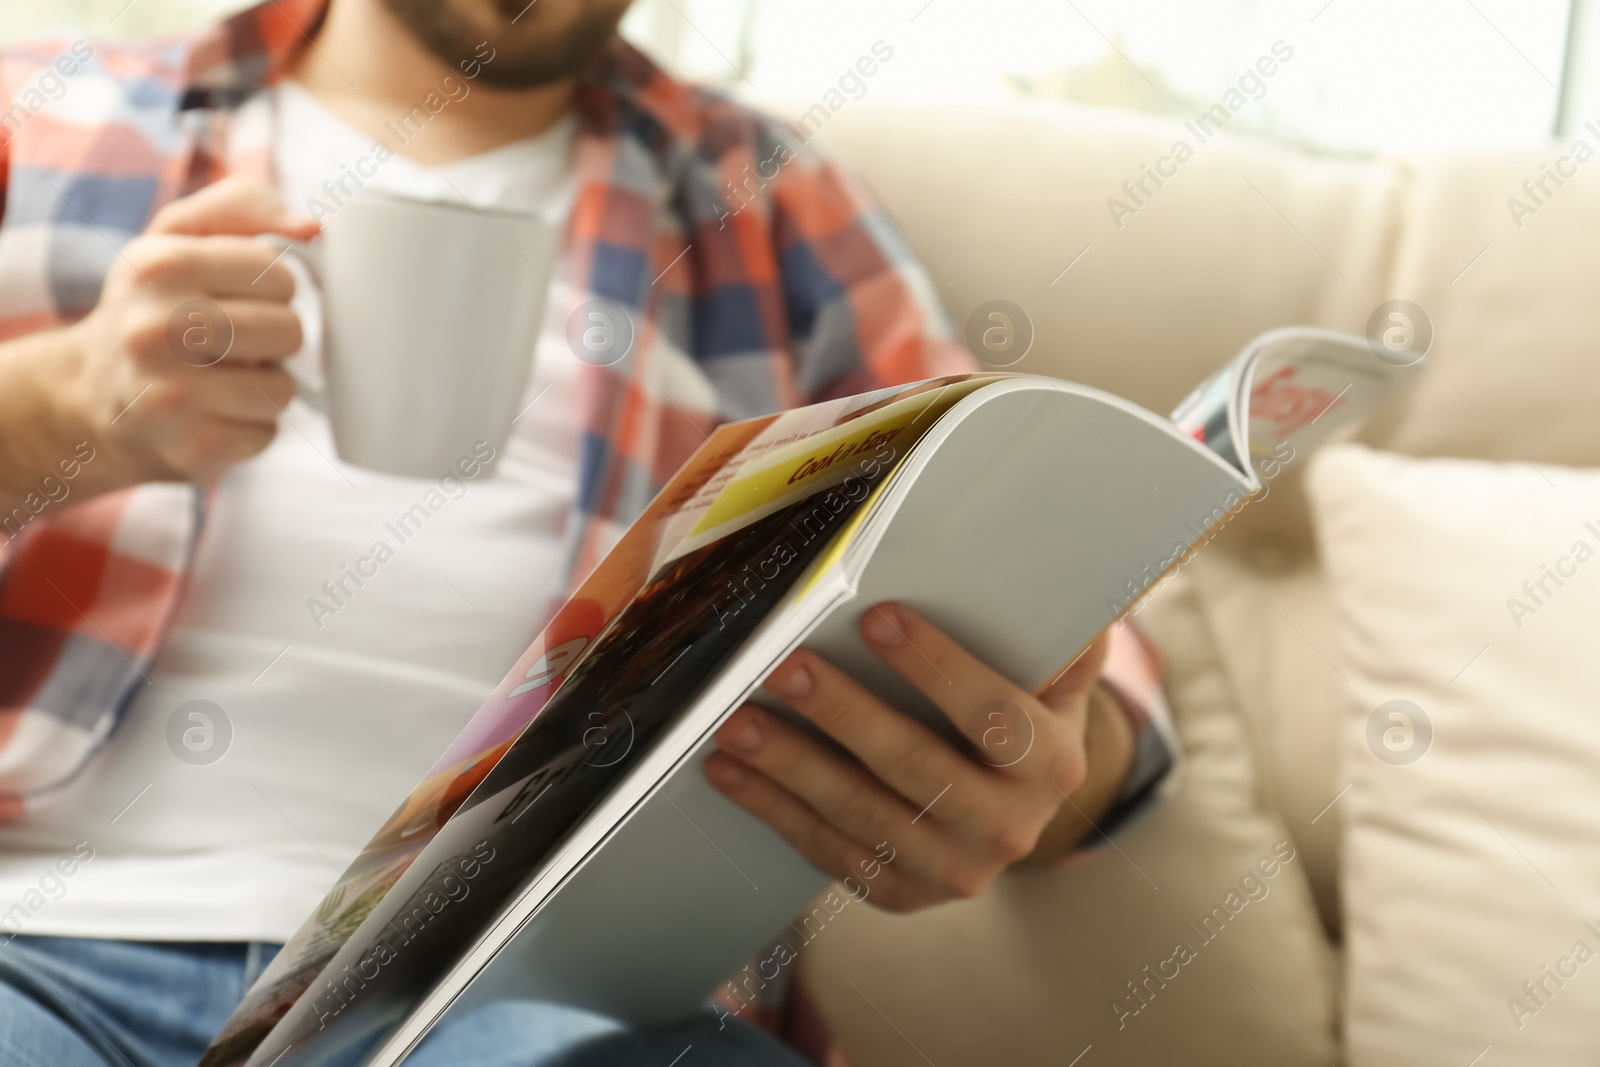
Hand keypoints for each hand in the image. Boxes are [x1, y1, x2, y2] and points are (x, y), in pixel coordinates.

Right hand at [60, 176, 317, 486]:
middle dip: (272, 337)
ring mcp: (169, 397)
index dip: (271, 287)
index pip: (278, 274)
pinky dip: (251, 426)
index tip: (237, 296)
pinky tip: (212, 413)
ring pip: (283, 387)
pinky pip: (267, 433)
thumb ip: (245, 207)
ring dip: (263, 384)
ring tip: (220, 377)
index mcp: (157, 266)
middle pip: (287, 330)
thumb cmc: (153, 307)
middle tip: (230, 341)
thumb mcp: (179, 237)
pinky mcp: (191, 450)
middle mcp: (153, 331)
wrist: (93, 396)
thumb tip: (313, 226)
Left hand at [705, 604, 1124, 912]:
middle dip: (842, 713)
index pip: (992, 714)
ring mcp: (952, 871)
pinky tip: (730, 770)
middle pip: (915, 766)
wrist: (1015, 813)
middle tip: (784, 667)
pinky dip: (773, 808)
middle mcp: (1008, 828)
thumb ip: (1054, 634)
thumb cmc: (1023, 715)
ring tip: (736, 720)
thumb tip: (1036, 570)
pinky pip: (829, 850)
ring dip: (790, 766)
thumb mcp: (1056, 678)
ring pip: (860, 814)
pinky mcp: (901, 894)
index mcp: (1051, 764)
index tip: (875, 616)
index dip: (934, 666)